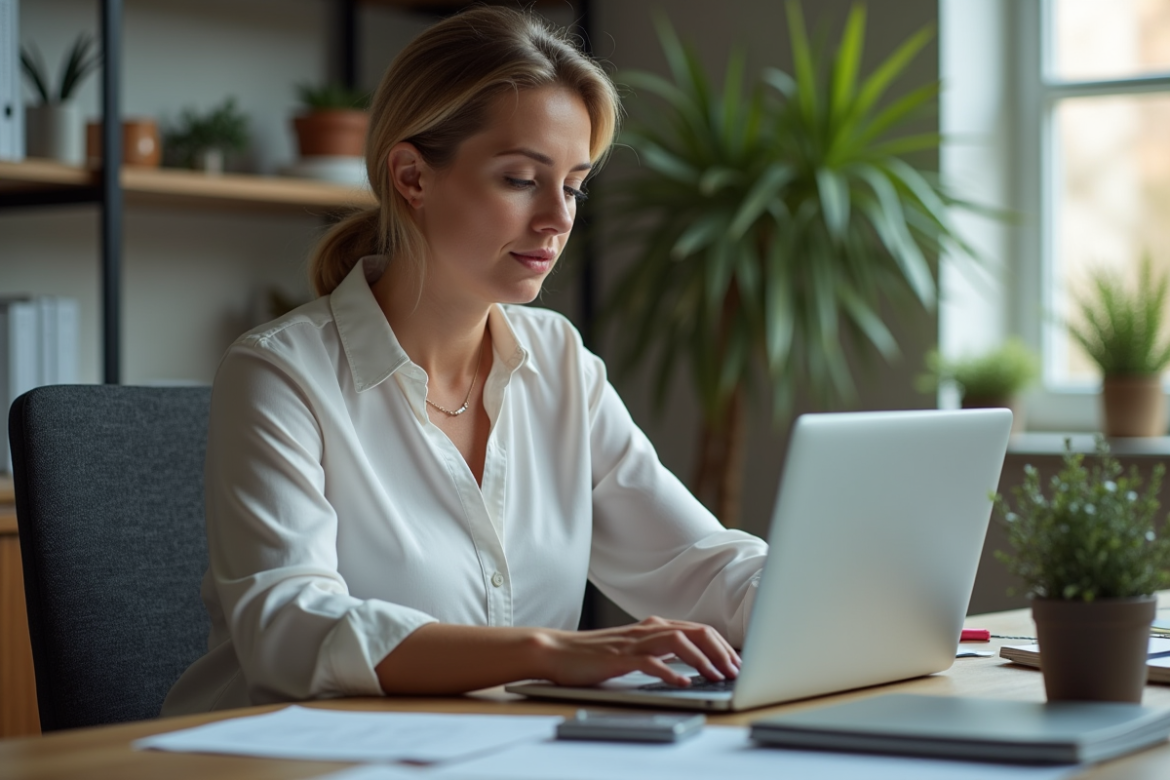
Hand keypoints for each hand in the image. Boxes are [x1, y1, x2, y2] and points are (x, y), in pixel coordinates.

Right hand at [531, 616, 741, 687]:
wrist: (557, 650)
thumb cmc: (594, 653)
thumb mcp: (634, 649)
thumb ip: (659, 650)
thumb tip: (690, 662)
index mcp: (653, 626)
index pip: (698, 630)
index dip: (721, 646)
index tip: (735, 664)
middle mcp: (647, 629)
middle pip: (695, 632)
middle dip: (720, 651)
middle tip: (735, 671)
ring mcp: (633, 642)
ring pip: (677, 642)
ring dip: (701, 659)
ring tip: (716, 676)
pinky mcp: (619, 657)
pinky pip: (650, 662)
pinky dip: (670, 672)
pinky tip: (683, 683)